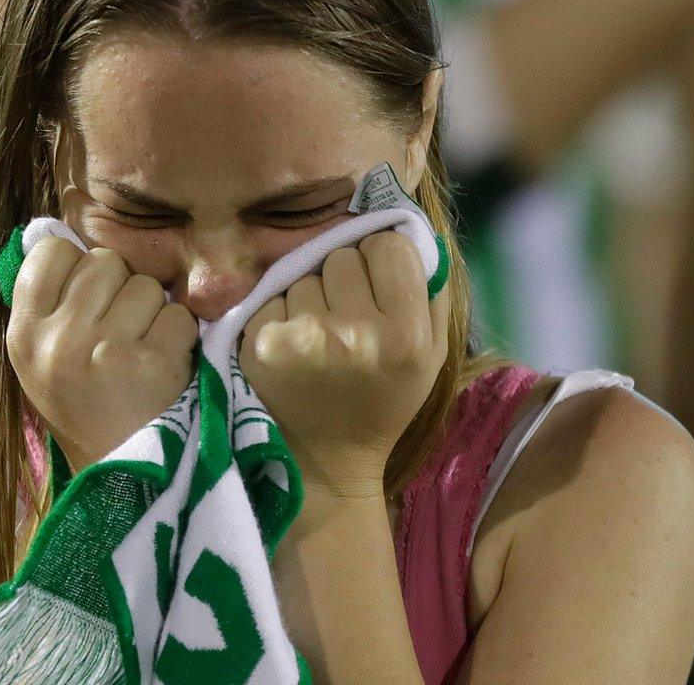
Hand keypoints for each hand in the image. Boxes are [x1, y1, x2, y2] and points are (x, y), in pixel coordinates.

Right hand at [6, 239, 198, 467]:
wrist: (119, 478)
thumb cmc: (82, 406)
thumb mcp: (40, 358)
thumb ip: (47, 301)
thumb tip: (52, 230)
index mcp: (23, 334)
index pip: (52, 250)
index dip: (77, 266)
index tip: (86, 299)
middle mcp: (58, 340)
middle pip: (104, 262)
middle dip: (120, 289)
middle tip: (119, 332)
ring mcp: (106, 351)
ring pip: (146, 285)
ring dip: (153, 313)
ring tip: (140, 352)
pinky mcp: (153, 365)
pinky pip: (178, 315)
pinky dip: (180, 337)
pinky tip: (164, 366)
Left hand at [240, 232, 448, 498]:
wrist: (324, 463)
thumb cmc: (381, 403)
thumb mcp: (430, 358)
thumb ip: (430, 292)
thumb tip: (410, 228)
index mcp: (406, 336)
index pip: (388, 246)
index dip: (382, 260)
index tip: (378, 286)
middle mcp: (356, 334)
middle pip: (343, 255)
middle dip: (344, 277)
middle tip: (345, 314)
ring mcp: (305, 338)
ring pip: (304, 273)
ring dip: (309, 294)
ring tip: (317, 335)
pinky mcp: (263, 344)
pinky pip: (272, 295)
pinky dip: (280, 313)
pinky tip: (291, 346)